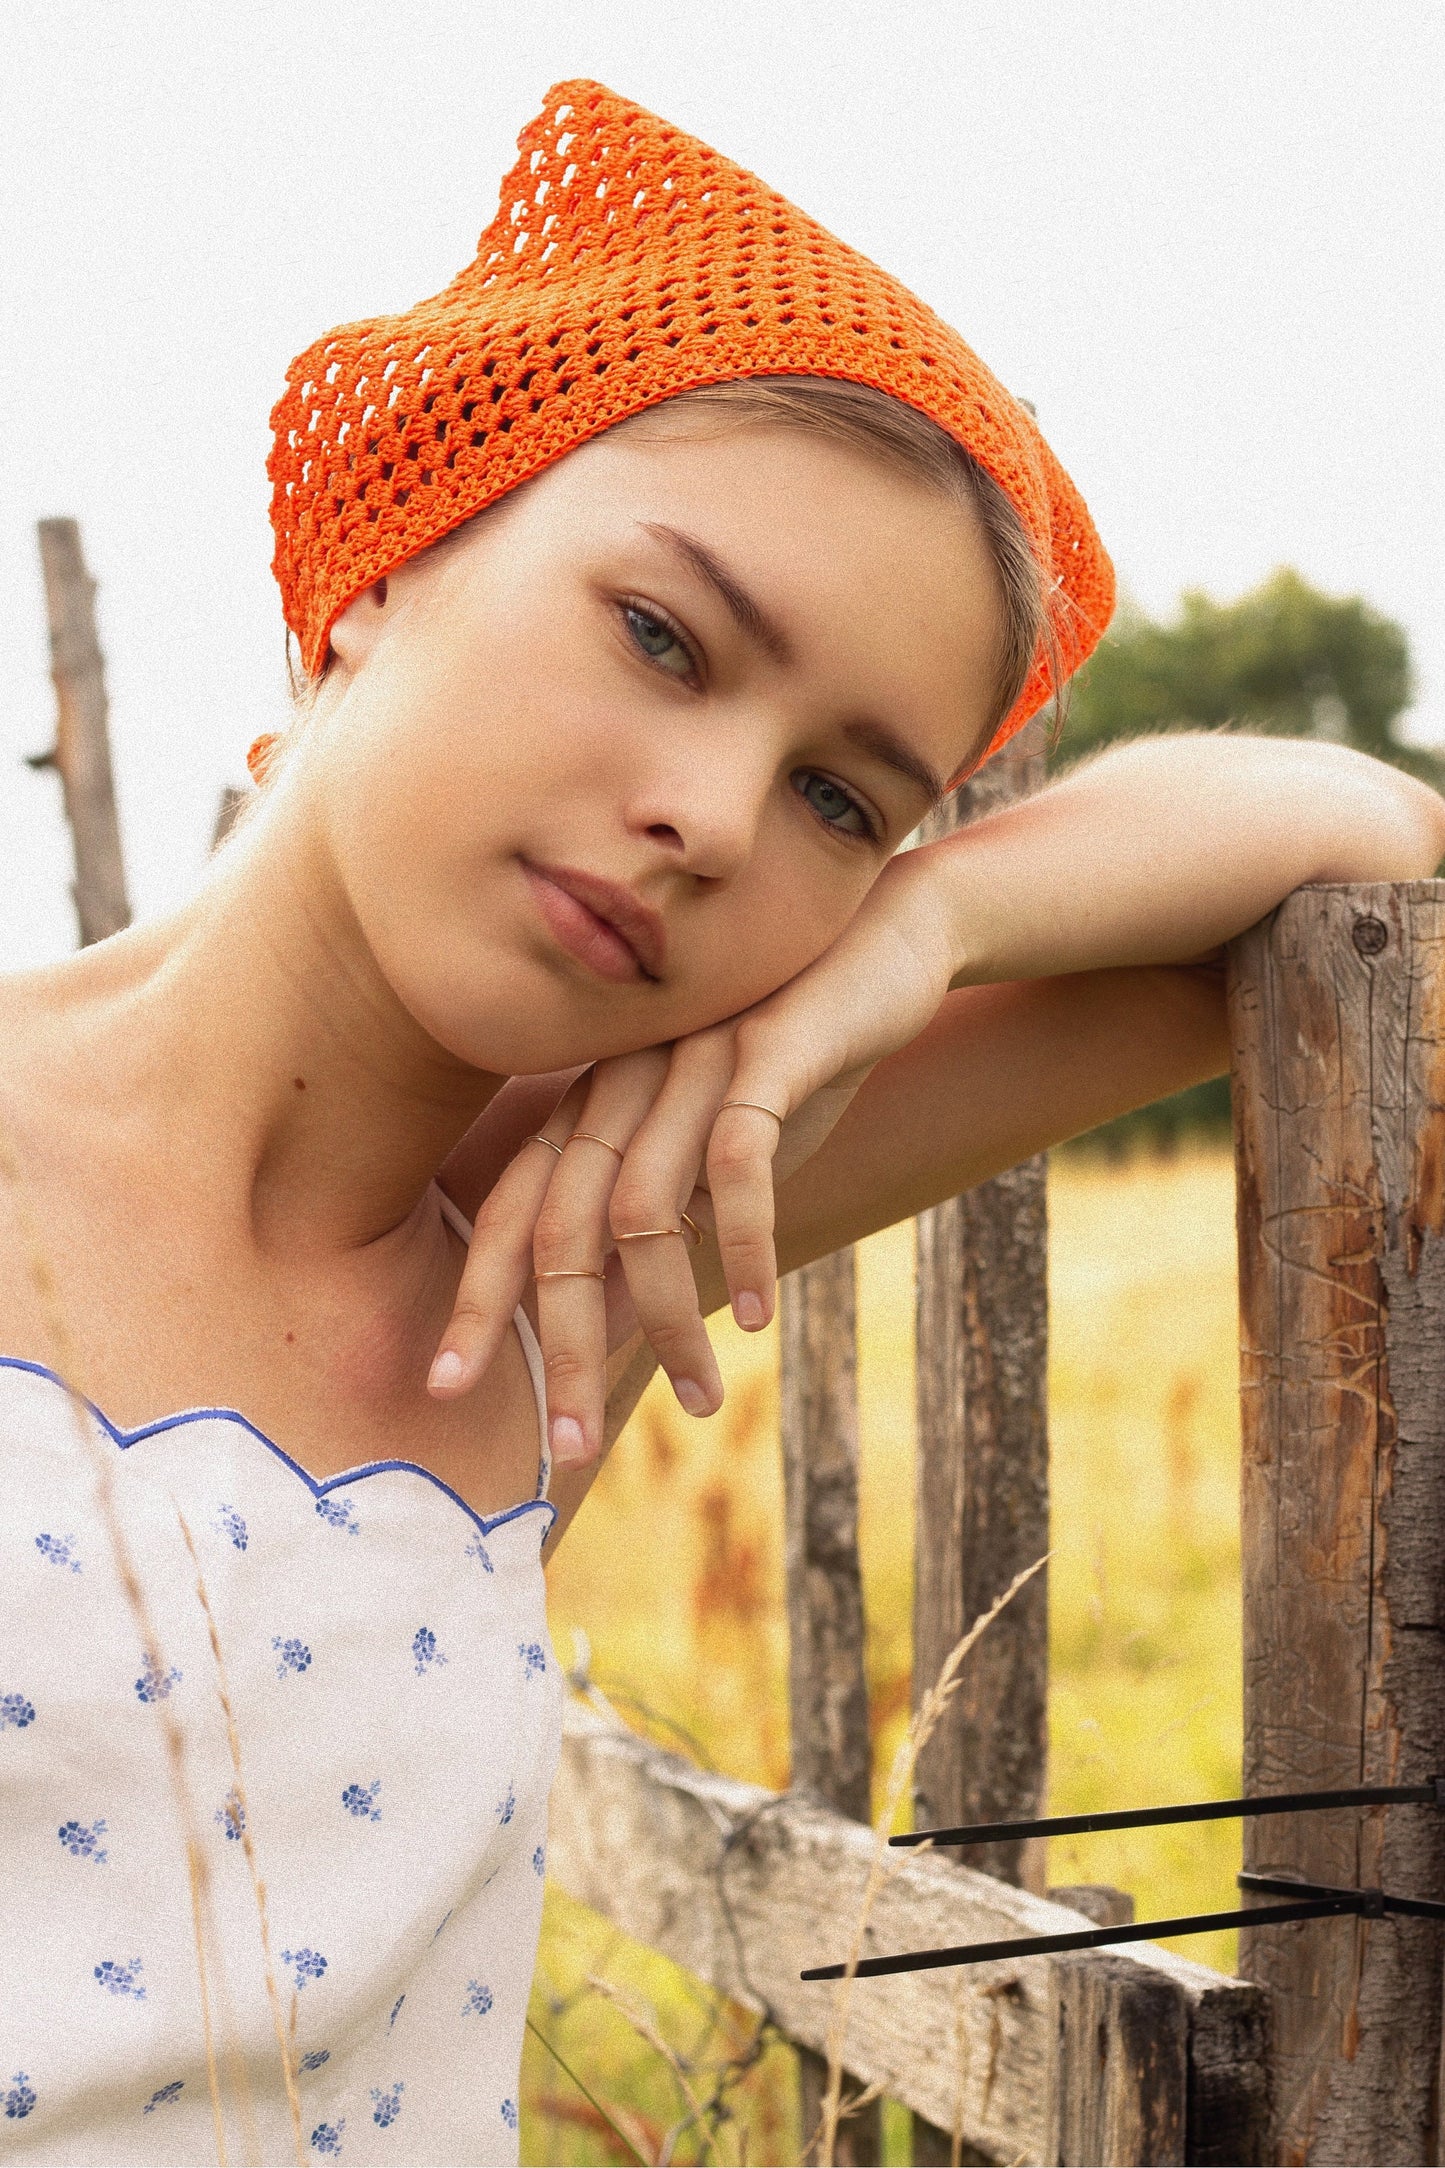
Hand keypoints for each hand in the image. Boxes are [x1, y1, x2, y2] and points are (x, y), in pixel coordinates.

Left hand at [429, 847, 960, 1467]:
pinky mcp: (764, 1052)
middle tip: (566, 1446)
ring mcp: (686, 1065)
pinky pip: (737, 1161)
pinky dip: (743, 1244)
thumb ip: (665, 1226)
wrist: (883, 944)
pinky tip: (759, 1314)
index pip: (511, 1211)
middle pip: (559, 1227)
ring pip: (642, 1212)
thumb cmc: (789, 1064)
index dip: (475, 1297)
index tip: (445, 1387)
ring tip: (700, 1402)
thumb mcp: (713, 1153)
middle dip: (558, 1345)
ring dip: (667, 1320)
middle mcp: (622, 1086)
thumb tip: (621, 1332)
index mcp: (596, 1108)